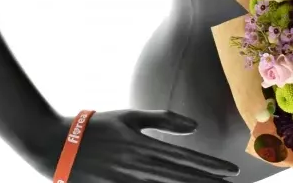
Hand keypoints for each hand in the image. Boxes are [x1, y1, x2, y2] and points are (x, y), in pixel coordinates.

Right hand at [39, 109, 239, 182]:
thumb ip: (163, 120)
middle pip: (182, 178)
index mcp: (145, 146)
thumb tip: (195, 126)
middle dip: (208, 182)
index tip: (231, 171)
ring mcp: (129, 182)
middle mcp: (140, 168)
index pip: (186, 158)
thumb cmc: (98, 126)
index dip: (210, 166)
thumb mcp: (130, 116)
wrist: (60, 146)